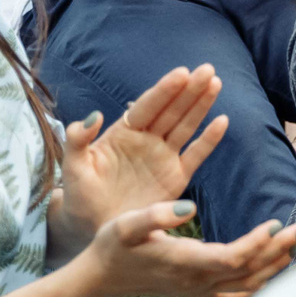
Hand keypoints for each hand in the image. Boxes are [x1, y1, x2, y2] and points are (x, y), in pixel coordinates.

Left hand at [53, 64, 229, 245]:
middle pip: (172, 110)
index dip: (164, 90)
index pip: (147, 106)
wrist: (93, 227)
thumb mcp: (73, 168)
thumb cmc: (80, 196)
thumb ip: (78, 140)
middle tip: (207, 69)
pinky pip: (196, 154)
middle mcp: (147, 140)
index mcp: (123, 133)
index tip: (181, 73)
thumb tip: (95, 115)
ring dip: (201, 105)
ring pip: (186, 125)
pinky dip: (209, 139)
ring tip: (215, 82)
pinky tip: (222, 121)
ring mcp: (163, 157)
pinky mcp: (176, 177)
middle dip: (189, 89)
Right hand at [78, 199, 295, 296]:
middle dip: (280, 250)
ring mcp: (202, 291)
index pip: (233, 258)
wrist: (104, 278)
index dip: (258, 244)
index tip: (276, 223)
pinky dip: (264, 282)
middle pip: (250, 271)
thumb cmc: (114, 246)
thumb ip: (156, 215)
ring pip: (250, 285)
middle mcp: (198, 281)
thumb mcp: (126, 224)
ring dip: (277, 265)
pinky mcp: (202, 292)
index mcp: (185, 263)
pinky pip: (240, 294)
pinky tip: (279, 267)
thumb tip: (188, 206)